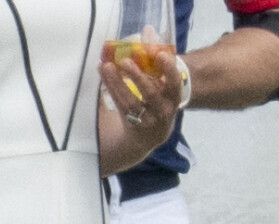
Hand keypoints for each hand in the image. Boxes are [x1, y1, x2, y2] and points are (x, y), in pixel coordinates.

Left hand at [98, 50, 180, 175]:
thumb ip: (156, 59)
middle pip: (150, 93)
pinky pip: (121, 106)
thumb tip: (148, 31)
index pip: (175, 83)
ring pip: (131, 101)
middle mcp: (163, 111)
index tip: (160, 54)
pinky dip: (111, 88)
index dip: (169, 69)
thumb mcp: (163, 86)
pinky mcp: (133, 125)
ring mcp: (147, 120)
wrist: (150, 138)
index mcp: (173, 98)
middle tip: (125, 60)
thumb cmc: (158, 103)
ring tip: (107, 66)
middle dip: (138, 76)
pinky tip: (104, 72)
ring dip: (117, 83)